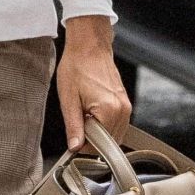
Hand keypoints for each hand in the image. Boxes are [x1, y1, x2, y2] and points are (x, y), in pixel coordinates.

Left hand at [55, 14, 130, 151]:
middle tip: (78, 120)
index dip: (83, 144)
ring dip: (98, 131)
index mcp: (109, 110)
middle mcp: (122, 110)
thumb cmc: (77, 67)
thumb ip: (73, 126)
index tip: (73, 136)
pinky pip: (116, 125)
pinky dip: (104, 124)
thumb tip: (74, 147)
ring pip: (113, 135)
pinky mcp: (125, 103)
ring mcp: (126, 107)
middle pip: (108, 142)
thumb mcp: (68, 99)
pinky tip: (92, 111)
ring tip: (85, 113)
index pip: (98, 145)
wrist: (89, 47)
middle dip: (91, 138)